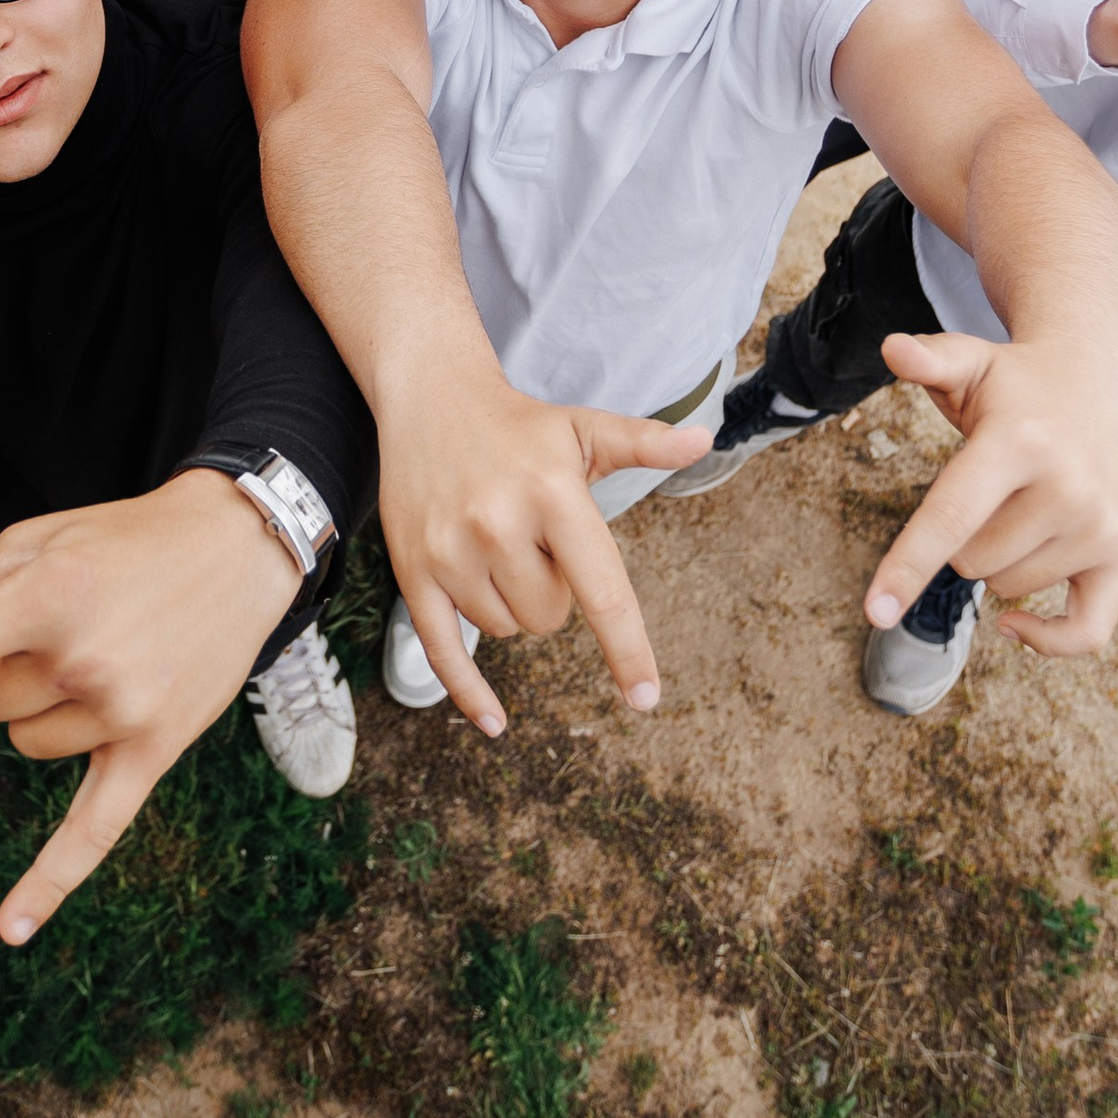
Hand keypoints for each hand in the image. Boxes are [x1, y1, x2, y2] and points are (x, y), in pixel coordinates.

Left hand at [0, 472, 302, 943]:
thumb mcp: (44, 531)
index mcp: (42, 596)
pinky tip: (10, 929)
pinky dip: (49, 881)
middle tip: (62, 626)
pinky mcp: (155, 746)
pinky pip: (93, 830)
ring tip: (100, 658)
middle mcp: (78, 658)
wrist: (239, 542)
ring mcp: (118, 708)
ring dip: (39, 712)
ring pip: (24, 744)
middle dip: (3, 669)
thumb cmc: (128, 535)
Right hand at [379, 365, 707, 735]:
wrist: (430, 395)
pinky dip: (469, 692)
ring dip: (511, 603)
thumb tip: (704, 440)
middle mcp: (500, 525)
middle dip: (552, 590)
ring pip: (506, 629)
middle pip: (550, 616)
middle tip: (534, 537)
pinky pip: (443, 650)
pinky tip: (495, 722)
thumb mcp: (584, 428)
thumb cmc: (520, 424)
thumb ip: (645, 442)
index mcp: (553, 494)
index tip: (645, 698)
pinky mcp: (413, 569)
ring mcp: (451, 551)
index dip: (627, 650)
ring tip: (496, 542)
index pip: (602, 590)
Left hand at [863, 326, 1117, 657]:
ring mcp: (1100, 528)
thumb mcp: (972, 360)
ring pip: (1008, 587)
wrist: (1102, 382)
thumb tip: (892, 347)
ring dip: (997, 558)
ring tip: (1017, 502)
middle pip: (970, 560)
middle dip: (959, 534)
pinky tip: (1013, 625)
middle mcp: (1066, 490)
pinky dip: (1046, 639)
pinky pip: (1085, 632)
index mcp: (1019, 443)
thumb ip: (930, 358)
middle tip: (984, 486)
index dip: (908, 566)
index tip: (874, 612)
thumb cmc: (1018, 381)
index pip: (952, 517)